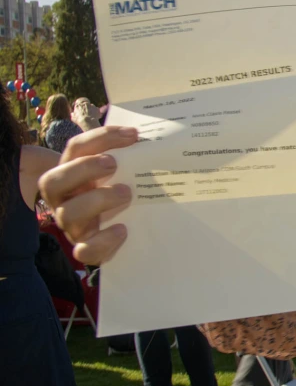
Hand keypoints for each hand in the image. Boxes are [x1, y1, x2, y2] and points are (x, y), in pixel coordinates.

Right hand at [38, 126, 138, 264]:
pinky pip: (85, 250)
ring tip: (126, 194)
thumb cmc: (115, 190)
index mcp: (69, 172)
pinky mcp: (85, 248)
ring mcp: (71, 225)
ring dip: (97, 200)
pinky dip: (103, 240)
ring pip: (68, 214)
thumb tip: (153, 139)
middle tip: (113, 164)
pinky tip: (122, 229)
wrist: (111, 227)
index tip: (133, 135)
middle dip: (84, 169)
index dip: (100, 138)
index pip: (75, 149)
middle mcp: (64, 198)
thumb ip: (127, 155)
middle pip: (52, 181)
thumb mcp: (117, 170)